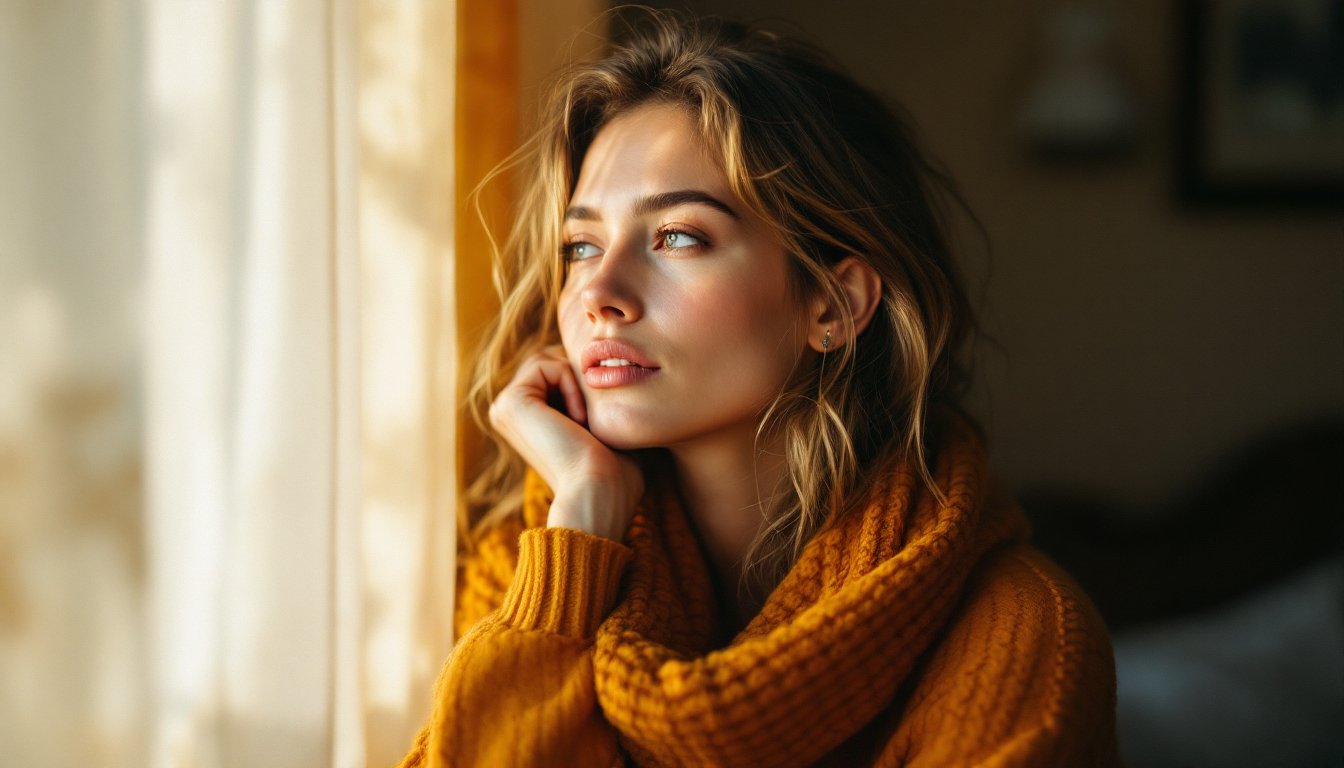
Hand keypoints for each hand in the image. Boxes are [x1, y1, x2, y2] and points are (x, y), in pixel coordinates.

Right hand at [488, 345, 643, 540]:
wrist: (597, 492)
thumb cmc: (613, 471)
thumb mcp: (606, 426)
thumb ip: (597, 397)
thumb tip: (615, 366)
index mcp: (525, 418)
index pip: (557, 370)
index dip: (588, 380)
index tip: (600, 418)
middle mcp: (509, 412)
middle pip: (552, 360)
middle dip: (581, 377)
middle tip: (594, 417)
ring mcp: (504, 407)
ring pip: (549, 359)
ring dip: (578, 384)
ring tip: (585, 422)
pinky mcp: (509, 402)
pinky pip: (545, 364)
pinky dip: (570, 384)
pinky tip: (578, 419)